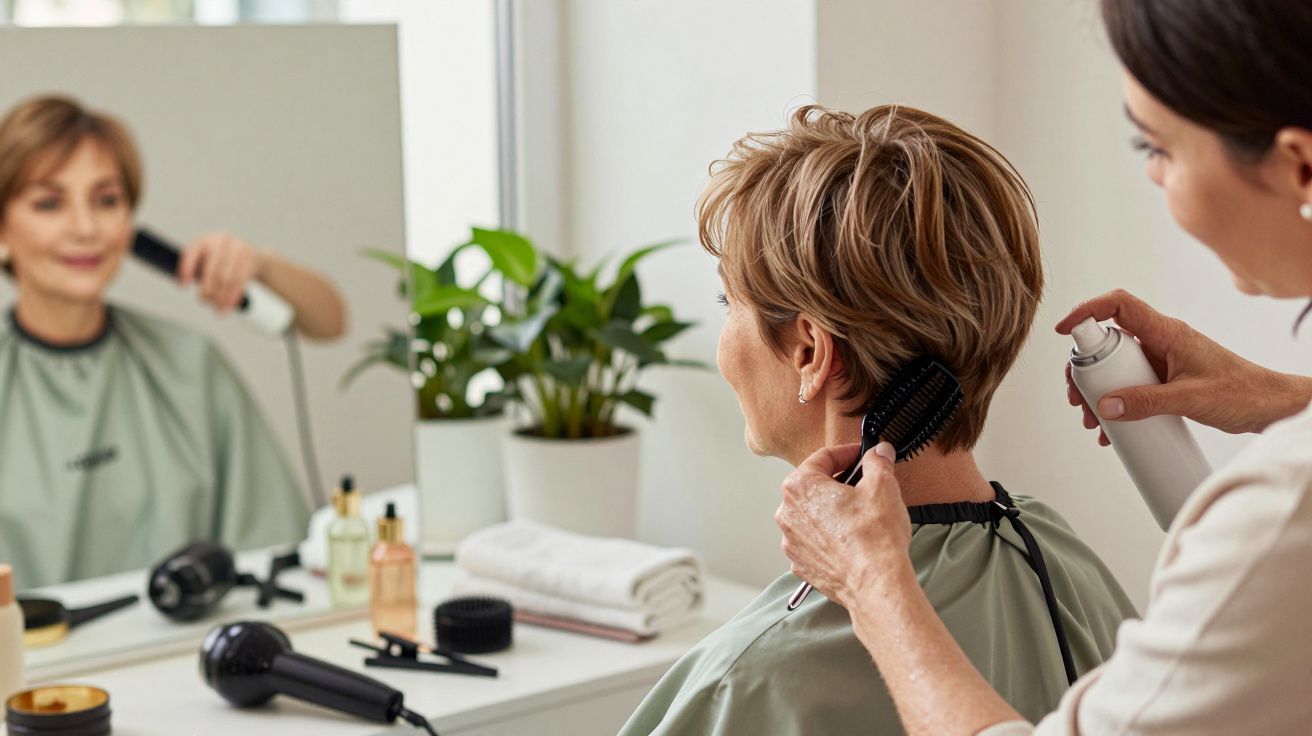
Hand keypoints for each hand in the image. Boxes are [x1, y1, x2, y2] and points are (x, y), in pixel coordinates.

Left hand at [177, 232, 264, 314]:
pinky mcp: (251, 259)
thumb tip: (182, 284)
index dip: (186, 270)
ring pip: (228, 278)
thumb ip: (195, 269)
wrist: (251, 256)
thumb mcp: (207, 260)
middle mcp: (221, 240)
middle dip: (207, 289)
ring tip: (218, 309)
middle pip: (212, 269)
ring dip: (222, 297)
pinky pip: (241, 281)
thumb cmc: (222, 262)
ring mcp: (238, 248)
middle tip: (204, 301)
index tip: (183, 286)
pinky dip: (234, 296)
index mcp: (205, 240)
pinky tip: (229, 305)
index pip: (192, 253)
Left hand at [776, 442, 910, 608]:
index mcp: (801, 486)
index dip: (846, 453)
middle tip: (862, 485)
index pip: (823, 458)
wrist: (875, 583)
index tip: (860, 456)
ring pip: (812, 515)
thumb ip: (878, 462)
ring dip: (831, 511)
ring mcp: (791, 541)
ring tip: (858, 515)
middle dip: (837, 483)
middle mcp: (788, 512)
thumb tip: (879, 453)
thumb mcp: (882, 485)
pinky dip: (828, 536)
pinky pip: (813, 540)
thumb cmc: (874, 537)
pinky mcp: (801, 563)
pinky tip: (850, 539)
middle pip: (813, 486)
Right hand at [1057, 289, 1308, 442]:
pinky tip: (1112, 428)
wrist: (1271, 407)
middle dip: (1085, 370)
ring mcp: (1161, 361)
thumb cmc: (1243, 393)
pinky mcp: (1164, 380)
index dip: (1087, 310)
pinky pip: (1129, 386)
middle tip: (1077, 396)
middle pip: (1108, 343)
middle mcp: (1160, 342)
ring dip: (1097, 392)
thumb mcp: (1190, 399)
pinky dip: (1115, 404)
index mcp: (1167, 332)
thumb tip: (1105, 407)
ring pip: (1115, 368)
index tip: (1064, 330)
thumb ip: (1146, 403)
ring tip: (1092, 420)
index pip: (1119, 306)